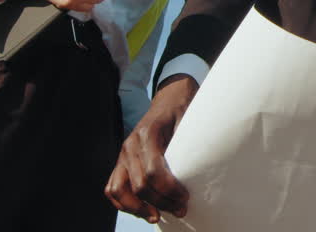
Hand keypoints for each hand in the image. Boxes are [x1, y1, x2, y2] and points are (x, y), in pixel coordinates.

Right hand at [105, 75, 197, 221]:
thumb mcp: (190, 120)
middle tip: (180, 209)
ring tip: (157, 216)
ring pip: (119, 189)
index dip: (169, 189)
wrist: (169, 99)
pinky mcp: (120, 162)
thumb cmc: (182, 111)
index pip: (153, 170)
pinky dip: (123, 203)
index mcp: (149, 133)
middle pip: (139, 184)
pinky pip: (113, 187)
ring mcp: (123, 154)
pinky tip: (142, 210)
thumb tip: (202, 165)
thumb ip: (190, 141)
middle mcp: (131, 145)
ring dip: (138, 207)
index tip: (185, 197)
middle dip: (161, 201)